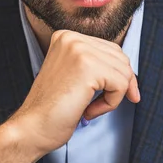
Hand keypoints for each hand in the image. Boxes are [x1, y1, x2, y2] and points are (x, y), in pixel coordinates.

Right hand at [0, 29, 139, 162]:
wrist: (33, 126)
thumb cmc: (51, 107)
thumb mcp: (72, 74)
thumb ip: (93, 63)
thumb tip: (129, 70)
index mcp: (65, 36)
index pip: (110, 49)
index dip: (117, 74)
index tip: (115, 93)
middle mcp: (71, 38)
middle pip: (120, 58)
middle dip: (121, 84)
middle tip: (105, 105)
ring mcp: (79, 50)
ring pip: (124, 71)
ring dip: (114, 96)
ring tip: (90, 108)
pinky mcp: (88, 67)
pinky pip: (121, 84)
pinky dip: (111, 103)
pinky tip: (89, 111)